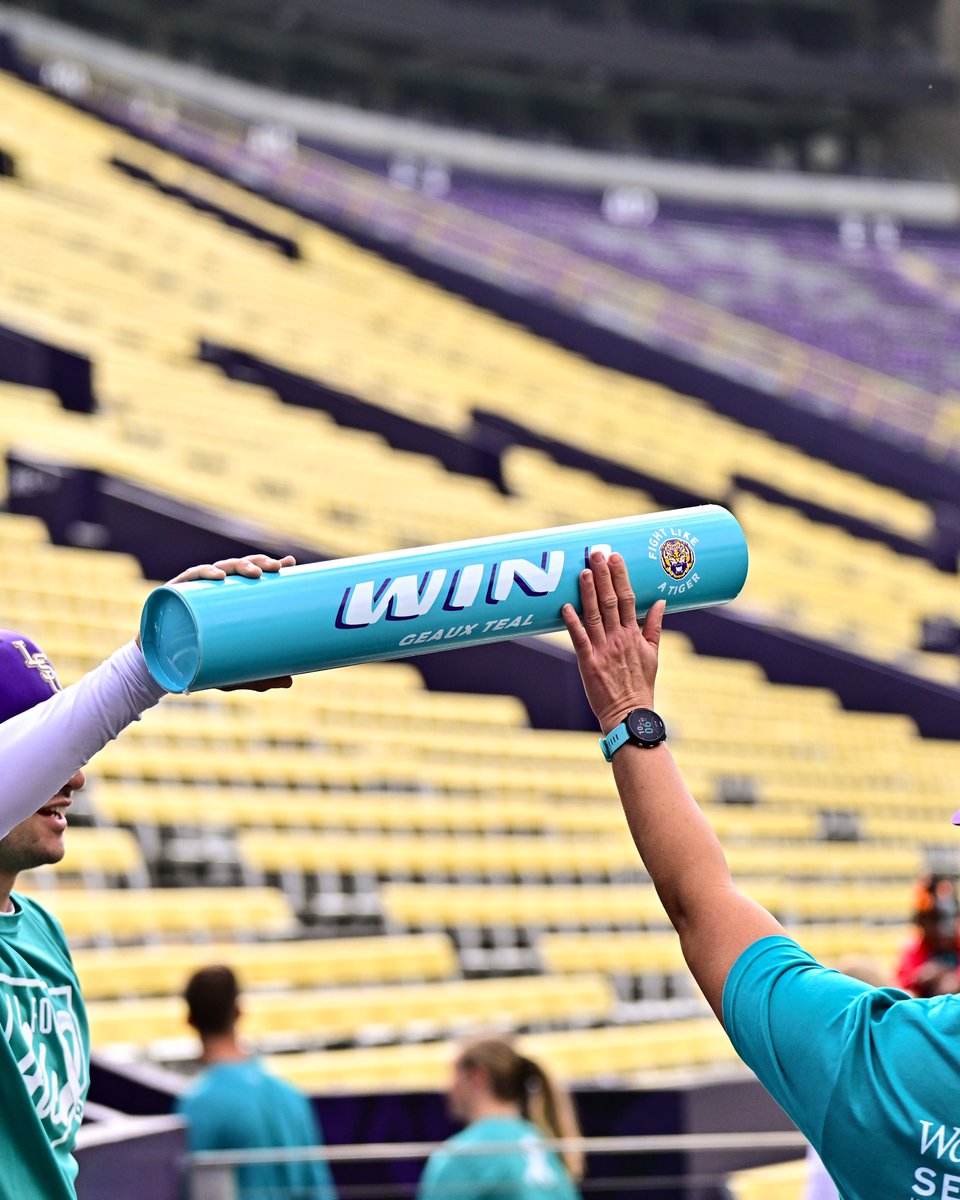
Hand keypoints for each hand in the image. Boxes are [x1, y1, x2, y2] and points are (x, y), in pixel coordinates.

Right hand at [140, 553, 297, 692]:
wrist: (161, 669)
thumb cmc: (199, 662)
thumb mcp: (232, 672)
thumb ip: (259, 676)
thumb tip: (290, 681)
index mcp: (230, 599)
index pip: (253, 576)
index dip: (270, 566)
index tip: (291, 564)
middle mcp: (214, 590)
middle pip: (239, 568)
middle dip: (258, 563)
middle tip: (275, 568)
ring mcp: (194, 589)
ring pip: (219, 568)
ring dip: (238, 565)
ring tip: (254, 572)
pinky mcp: (174, 593)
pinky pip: (189, 578)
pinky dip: (203, 573)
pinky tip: (218, 576)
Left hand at [561, 550, 664, 733]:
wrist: (630, 714)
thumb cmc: (641, 685)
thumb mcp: (654, 655)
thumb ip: (654, 627)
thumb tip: (660, 602)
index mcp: (634, 635)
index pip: (628, 599)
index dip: (621, 577)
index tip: (616, 558)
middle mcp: (619, 638)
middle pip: (610, 601)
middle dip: (604, 576)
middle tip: (596, 553)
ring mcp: (603, 650)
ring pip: (594, 615)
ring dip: (588, 592)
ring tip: (583, 571)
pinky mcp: (588, 663)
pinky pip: (579, 639)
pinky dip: (572, 622)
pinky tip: (566, 606)